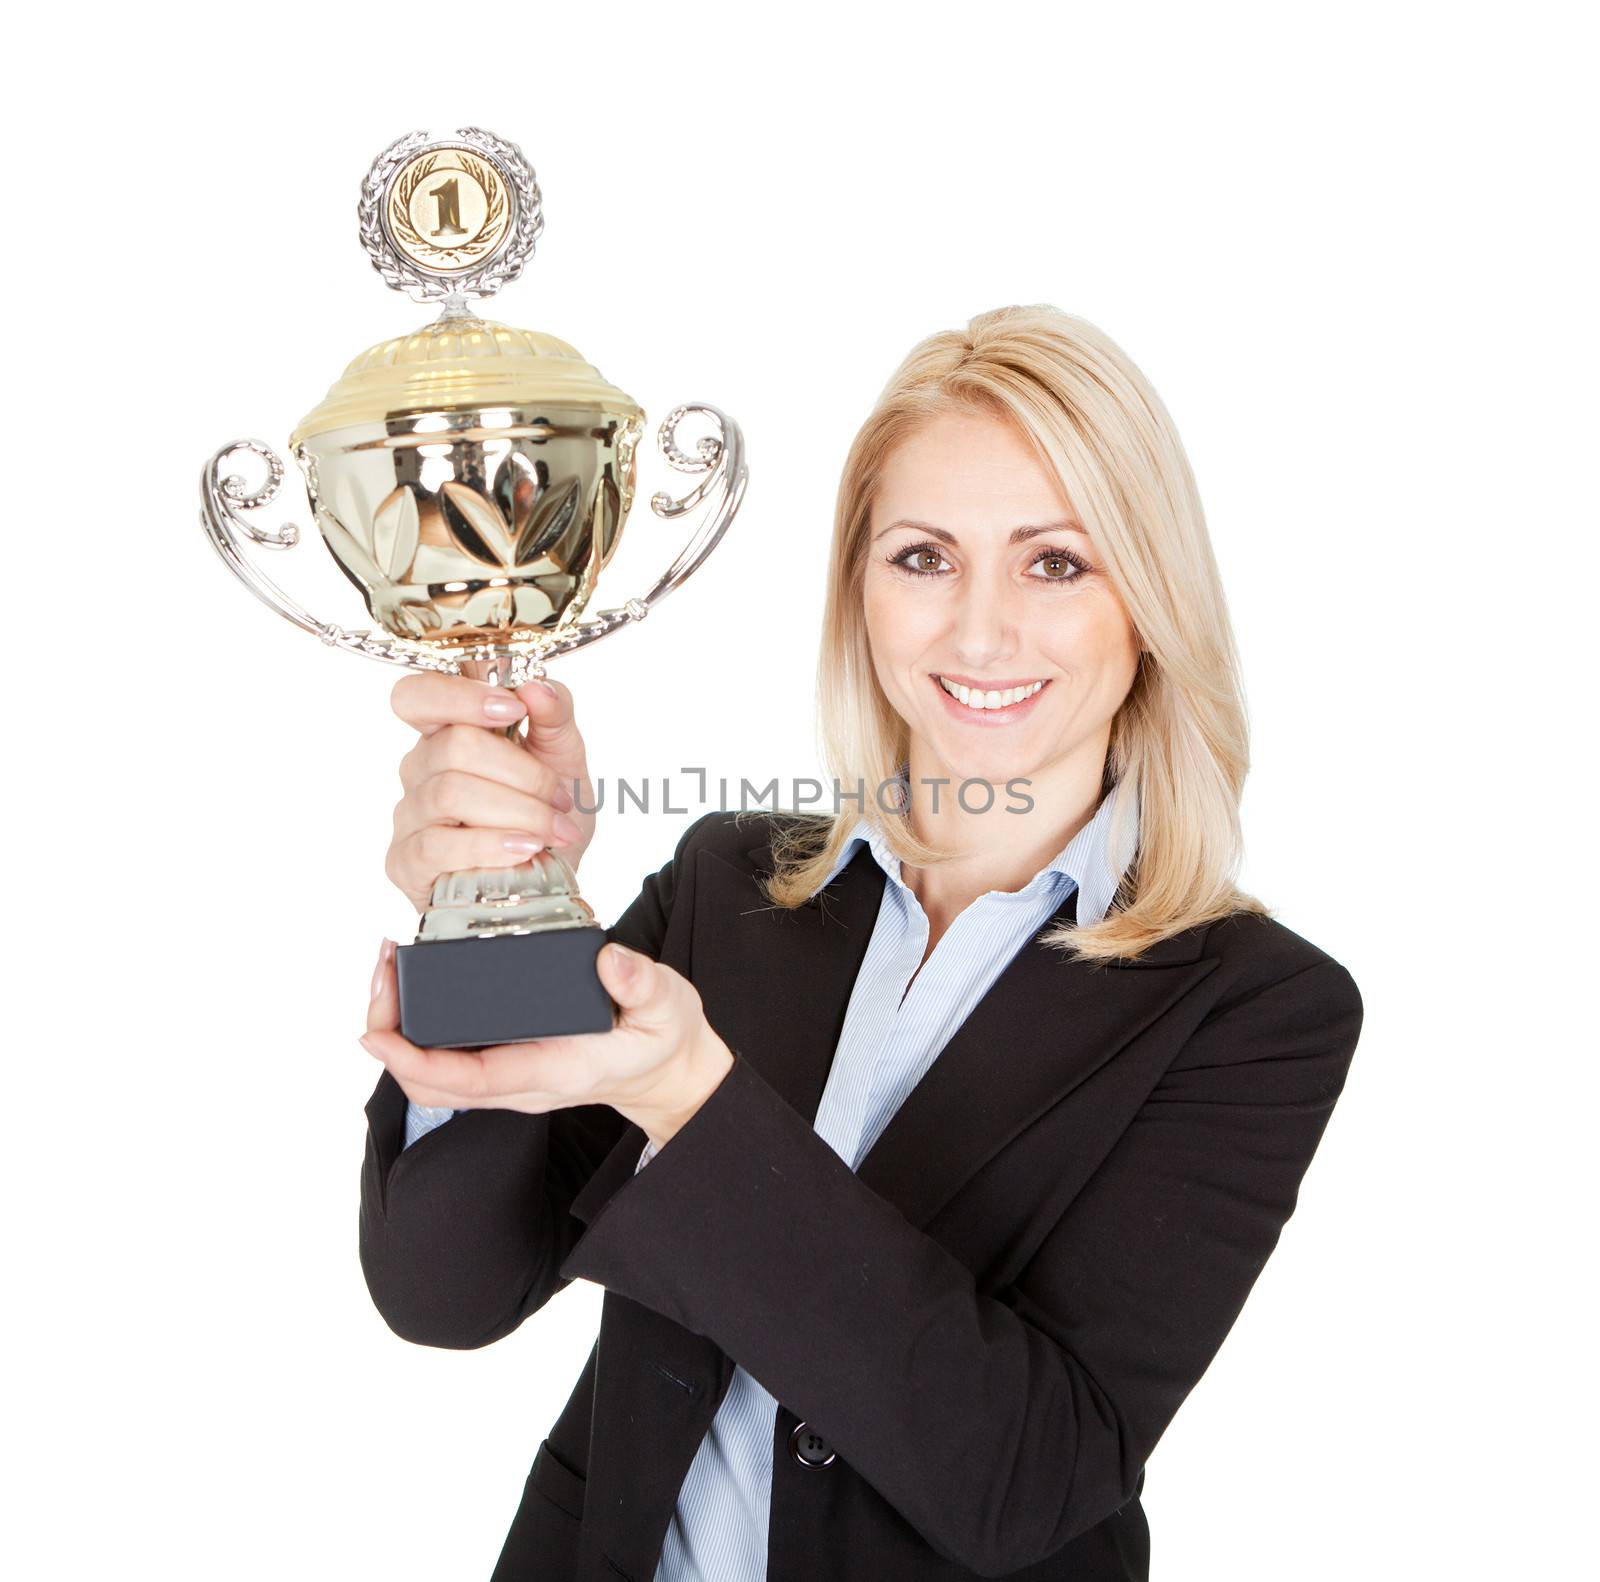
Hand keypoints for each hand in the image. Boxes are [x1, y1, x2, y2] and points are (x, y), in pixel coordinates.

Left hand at [361, 936, 735, 1150]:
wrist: (667, 1072)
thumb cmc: (662, 1038)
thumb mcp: (668, 1005)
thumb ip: (644, 983)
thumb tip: (609, 959)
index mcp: (555, 1071)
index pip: (471, 1079)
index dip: (416, 1061)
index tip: (377, 1033)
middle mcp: (522, 1083)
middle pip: (432, 1086)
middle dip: (391, 1038)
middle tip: (382, 971)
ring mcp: (511, 1077)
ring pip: (432, 1076)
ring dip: (398, 1031)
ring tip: (389, 967)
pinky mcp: (506, 1062)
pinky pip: (447, 1060)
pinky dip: (418, 1028)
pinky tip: (414, 980)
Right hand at [384, 672, 597, 914]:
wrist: (552, 880)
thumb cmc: (548, 814)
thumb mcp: (565, 759)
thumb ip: (555, 716)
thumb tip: (536, 686)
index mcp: (447, 732)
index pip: (418, 694)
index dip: (460, 695)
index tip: (514, 709)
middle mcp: (419, 768)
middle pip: (452, 746)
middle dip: (521, 772)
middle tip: (560, 798)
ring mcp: (409, 816)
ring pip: (450, 794)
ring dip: (517, 812)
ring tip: (554, 830)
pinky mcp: (404, 862)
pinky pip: (436, 845)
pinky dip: (489, 846)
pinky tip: (524, 851)